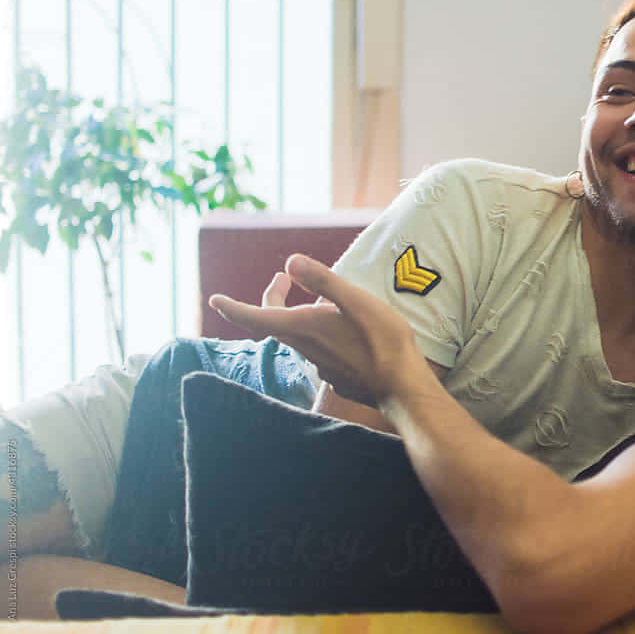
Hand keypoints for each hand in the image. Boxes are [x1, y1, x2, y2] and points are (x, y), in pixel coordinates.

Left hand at [209, 254, 424, 405]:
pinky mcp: (335, 374)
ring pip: (297, 337)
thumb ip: (323, 281)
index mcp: (304, 327)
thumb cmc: (383, 341)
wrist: (402, 387)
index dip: (232, 308)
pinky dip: (319, 334)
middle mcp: (305, 348)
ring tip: (320, 301)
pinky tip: (343, 330)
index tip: (215, 300)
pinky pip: (318, 350)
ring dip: (297, 316)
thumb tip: (289, 262)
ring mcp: (320, 364)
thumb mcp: (357, 302)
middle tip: (286, 280)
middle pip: (275, 323)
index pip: (255, 318)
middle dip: (273, 298)